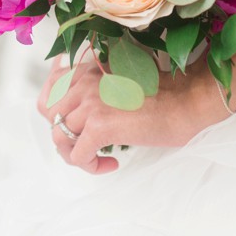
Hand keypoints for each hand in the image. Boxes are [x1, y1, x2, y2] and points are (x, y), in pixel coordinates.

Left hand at [37, 55, 230, 173]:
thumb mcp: (121, 79)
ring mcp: (90, 104)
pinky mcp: (100, 126)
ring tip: (96, 158)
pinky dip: (90, 165)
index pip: (50, 90)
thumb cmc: (163, 95)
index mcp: (87, 70)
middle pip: (50, 116)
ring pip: (60, 137)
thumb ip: (97, 87)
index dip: (55, 112)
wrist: (186, 102)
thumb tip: (80, 113)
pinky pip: (78, 155)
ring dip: (75, 154)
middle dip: (64, 135)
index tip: (72, 124)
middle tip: (85, 145)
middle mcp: (84, 83)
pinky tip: (110, 163)